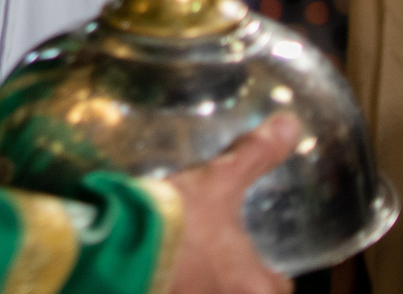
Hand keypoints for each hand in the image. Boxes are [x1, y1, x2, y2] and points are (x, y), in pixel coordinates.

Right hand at [164, 116, 298, 293]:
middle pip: (244, 293)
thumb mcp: (218, 182)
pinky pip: (180, 293)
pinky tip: (163, 266)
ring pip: (210, 293)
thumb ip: (255, 154)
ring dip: (204, 282)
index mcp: (254, 287)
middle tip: (218, 254)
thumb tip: (289, 126)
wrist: (112, 246)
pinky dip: (176, 285)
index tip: (253, 253)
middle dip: (233, 278)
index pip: (280, 287)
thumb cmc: (172, 221)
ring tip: (188, 257)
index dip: (267, 270)